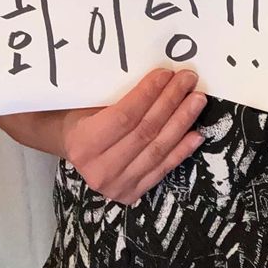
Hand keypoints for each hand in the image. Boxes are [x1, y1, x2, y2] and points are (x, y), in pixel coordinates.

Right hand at [0, 67, 206, 205]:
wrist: (70, 146)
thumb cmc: (80, 114)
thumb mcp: (87, 101)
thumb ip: (116, 94)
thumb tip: (157, 75)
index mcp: (83, 143)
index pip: (125, 116)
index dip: (148, 94)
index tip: (167, 73)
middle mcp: (100, 169)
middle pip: (145, 131)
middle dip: (171, 102)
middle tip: (188, 80)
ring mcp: (117, 186)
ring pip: (157, 150)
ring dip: (182, 122)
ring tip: (197, 100)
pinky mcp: (131, 194)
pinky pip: (162, 170)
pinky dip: (182, 151)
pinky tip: (196, 133)